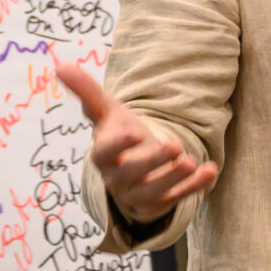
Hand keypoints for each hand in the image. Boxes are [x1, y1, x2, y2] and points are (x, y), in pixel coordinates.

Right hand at [58, 60, 216, 227]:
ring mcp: (138, 195)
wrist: (136, 165)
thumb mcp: (107, 111)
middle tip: (175, 145)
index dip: (118, 144)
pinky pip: (176, 199)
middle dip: (153, 161)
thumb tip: (60, 65)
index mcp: (103, 154)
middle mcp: (117, 178)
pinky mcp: (158, 204)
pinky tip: (210, 171)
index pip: (105, 153)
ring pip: (154, 193)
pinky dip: (194, 187)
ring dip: (174, 179)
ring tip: (191, 161)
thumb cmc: (120, 134)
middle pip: (132, 174)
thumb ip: (86, 91)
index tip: (135, 132)